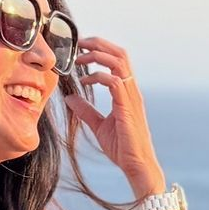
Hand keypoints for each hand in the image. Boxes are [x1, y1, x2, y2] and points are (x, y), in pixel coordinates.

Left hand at [62, 38, 164, 194]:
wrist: (137, 166)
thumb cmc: (123, 149)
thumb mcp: (99, 126)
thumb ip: (86, 110)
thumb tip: (70, 97)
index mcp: (127, 92)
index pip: (117, 59)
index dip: (100, 48)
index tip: (81, 50)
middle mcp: (131, 90)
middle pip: (119, 53)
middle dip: (98, 43)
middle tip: (79, 44)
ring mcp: (131, 97)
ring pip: (118, 61)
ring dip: (97, 54)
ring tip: (80, 57)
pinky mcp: (127, 107)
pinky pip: (113, 81)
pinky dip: (97, 76)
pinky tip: (85, 81)